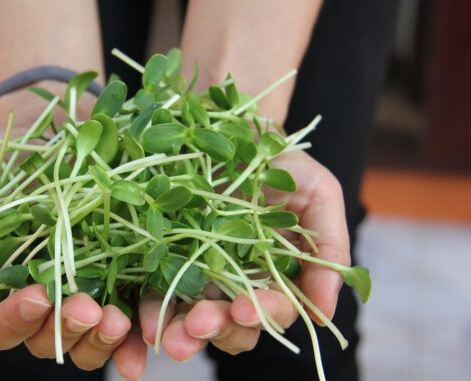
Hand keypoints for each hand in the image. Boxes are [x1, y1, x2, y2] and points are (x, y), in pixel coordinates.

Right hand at [0, 151, 145, 379]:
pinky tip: (140, 342)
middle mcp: (40, 296)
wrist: (45, 127)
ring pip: (85, 339)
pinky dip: (130, 340)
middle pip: (46, 340)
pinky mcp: (115, 276)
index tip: (37, 294)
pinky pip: (125, 319)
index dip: (15, 320)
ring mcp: (79, 289)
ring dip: (99, 338)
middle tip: (85, 307)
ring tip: (114, 318)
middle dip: (64, 328)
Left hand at [137, 150, 349, 359]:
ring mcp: (199, 273)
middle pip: (230, 325)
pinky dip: (150, 309)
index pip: (273, 309)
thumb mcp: (320, 194)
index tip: (245, 308)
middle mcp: (238, 284)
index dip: (262, 314)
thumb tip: (325, 314)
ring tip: (165, 336)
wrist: (233, 128)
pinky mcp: (165, 258)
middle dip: (215, 330)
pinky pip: (155, 290)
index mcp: (277, 276)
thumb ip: (330, 248)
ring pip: (191, 318)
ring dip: (179, 332)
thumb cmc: (282, 162)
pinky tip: (144, 318)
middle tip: (198, 325)